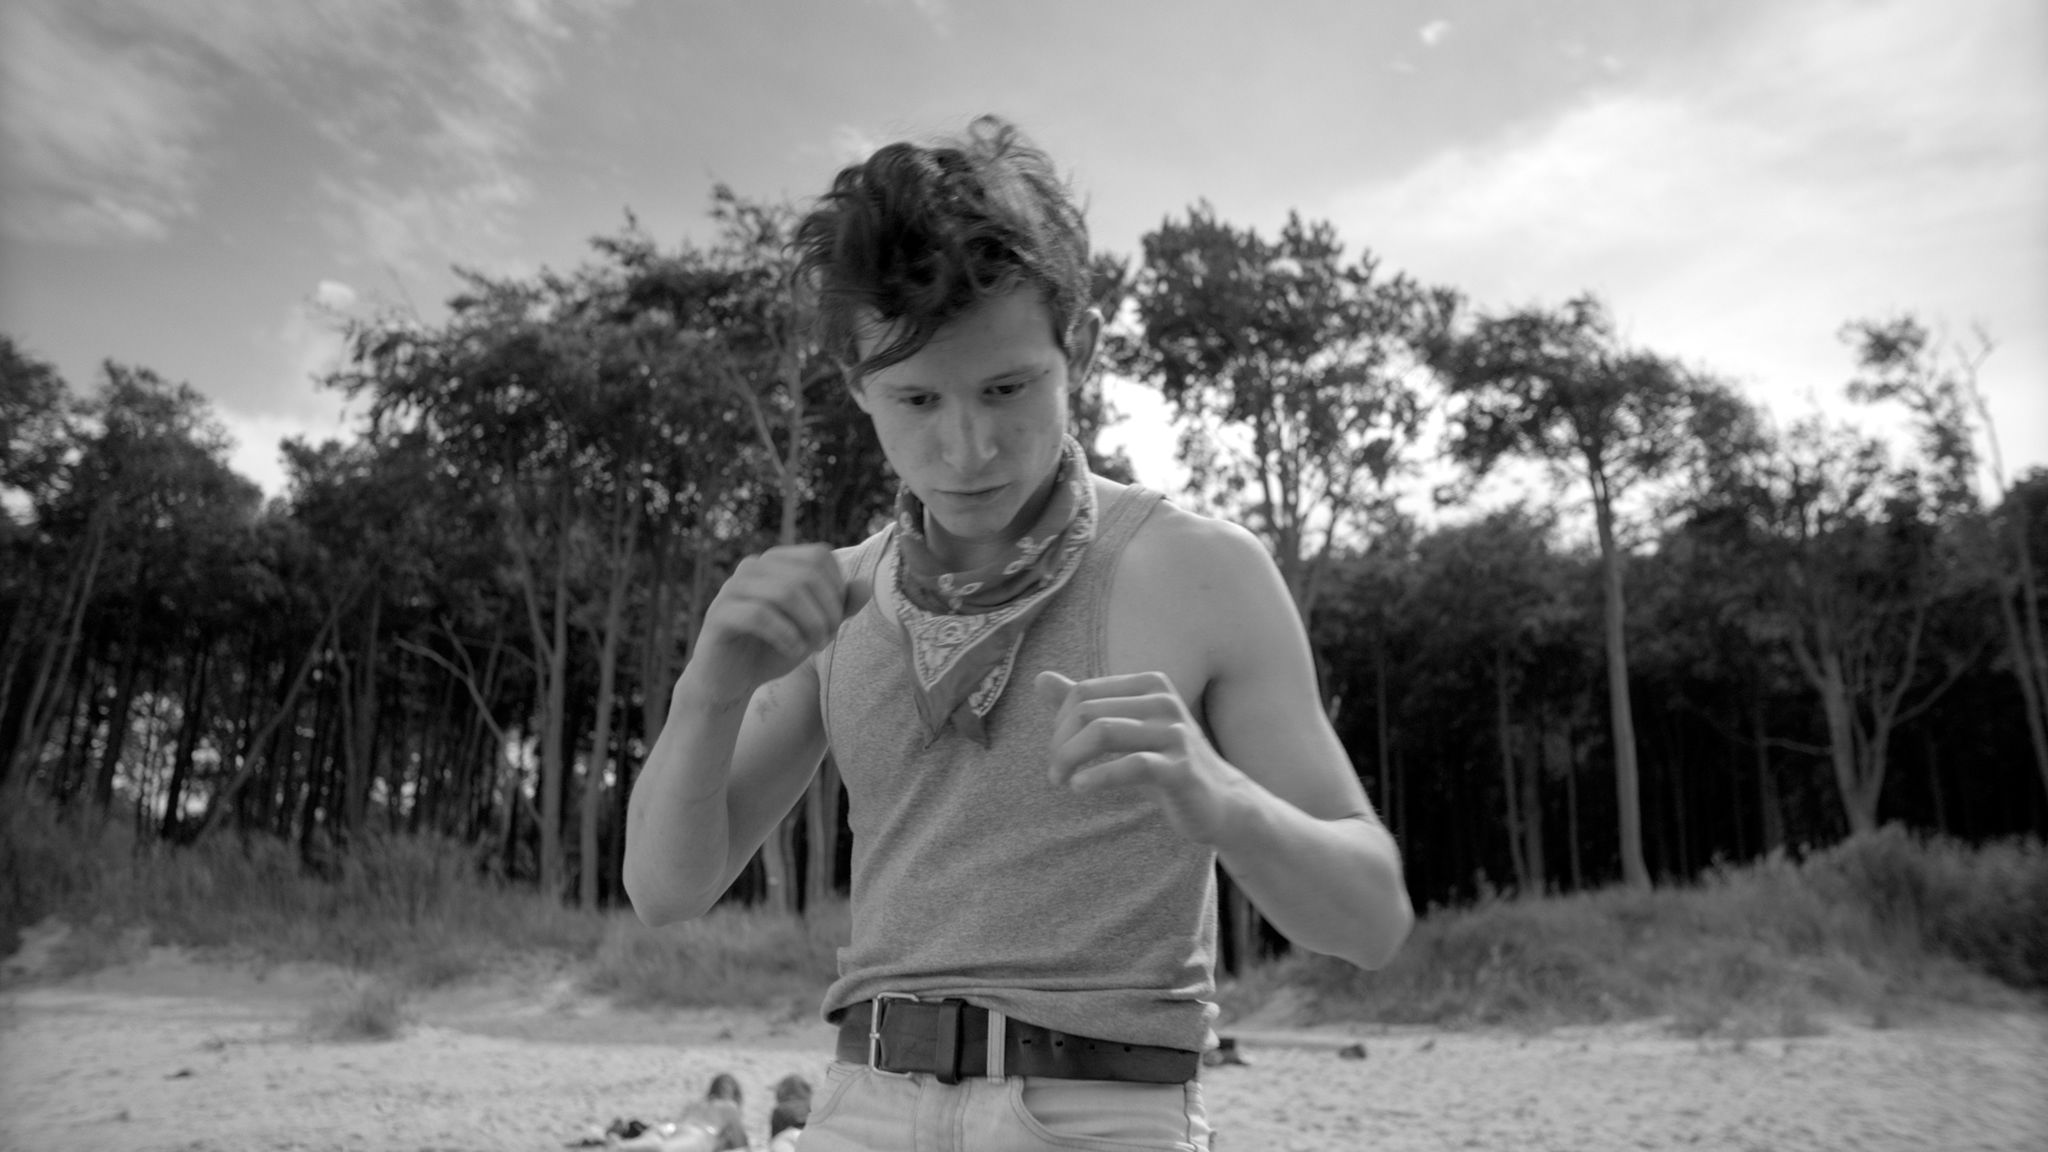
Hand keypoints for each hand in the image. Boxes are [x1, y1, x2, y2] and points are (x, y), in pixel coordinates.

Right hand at [690, 544, 871, 704]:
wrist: (730, 680)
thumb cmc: (774, 647)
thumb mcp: (815, 627)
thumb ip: (840, 606)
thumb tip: (865, 586)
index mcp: (776, 561)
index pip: (819, 555)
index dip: (837, 588)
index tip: (835, 620)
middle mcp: (752, 566)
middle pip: (806, 574)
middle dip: (827, 611)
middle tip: (826, 639)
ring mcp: (732, 588)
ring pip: (785, 592)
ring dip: (810, 625)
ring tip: (813, 647)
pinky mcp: (719, 614)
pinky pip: (759, 615)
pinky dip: (786, 636)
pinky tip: (792, 651)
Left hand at [1033, 669, 1250, 845]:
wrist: (1219, 801)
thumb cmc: (1164, 762)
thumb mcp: (1125, 729)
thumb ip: (1085, 704)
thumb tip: (1039, 678)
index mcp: (1150, 685)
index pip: (1083, 692)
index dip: (1059, 723)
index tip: (1058, 752)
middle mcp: (1164, 702)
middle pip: (1087, 711)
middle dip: (1060, 744)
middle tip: (1055, 773)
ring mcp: (1175, 734)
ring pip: (1103, 732)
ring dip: (1069, 759)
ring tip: (1061, 781)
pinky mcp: (1180, 769)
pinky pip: (1131, 766)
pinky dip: (1097, 777)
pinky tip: (1079, 788)